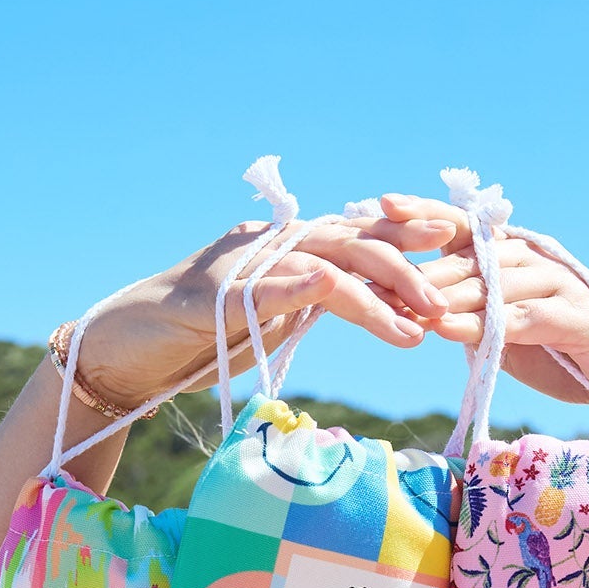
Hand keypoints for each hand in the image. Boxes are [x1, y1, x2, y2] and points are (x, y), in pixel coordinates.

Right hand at [71, 213, 457, 408]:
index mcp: (291, 249)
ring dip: (377, 295)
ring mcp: (247, 265)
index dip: (410, 244)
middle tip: (454, 300)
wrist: (128, 348)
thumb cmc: (197, 339)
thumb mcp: (270, 320)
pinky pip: (272, 286)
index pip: (362, 239)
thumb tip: (359, 305)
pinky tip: (339, 291)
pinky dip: (308, 287)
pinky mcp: (218, 294)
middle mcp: (275, 245)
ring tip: (418, 326)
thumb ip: (309, 303)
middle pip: (356, 244)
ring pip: (326, 265)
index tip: (461, 254)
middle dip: (410, 270)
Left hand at [375, 193, 588, 421]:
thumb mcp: (511, 331)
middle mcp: (532, 259)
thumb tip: (424, 313)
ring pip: (486, 283)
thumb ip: (475, 315)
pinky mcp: (568, 316)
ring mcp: (553, 284)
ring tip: (396, 301)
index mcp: (516, 256)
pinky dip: (478, 323)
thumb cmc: (567, 349)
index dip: (423, 214)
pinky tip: (445, 328)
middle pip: (464, 255)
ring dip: (440, 293)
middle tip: (368, 272)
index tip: (379, 205)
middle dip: (414, 266)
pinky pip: (514, 317)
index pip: (462, 227)